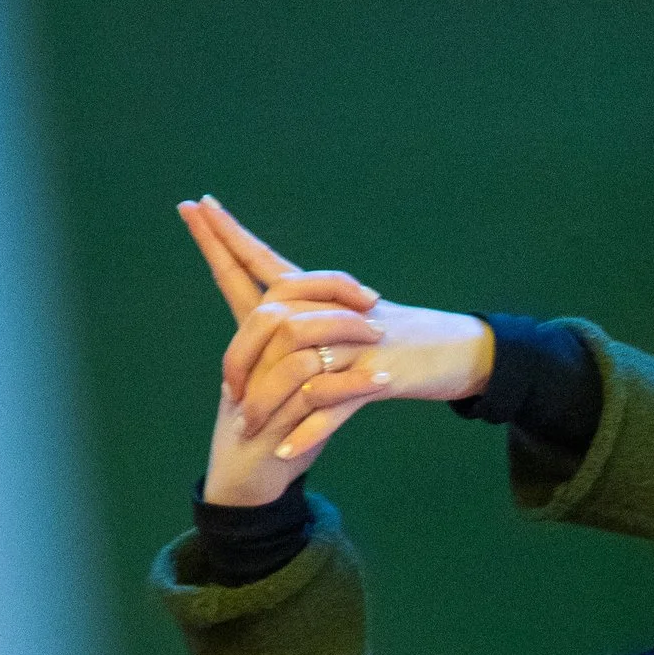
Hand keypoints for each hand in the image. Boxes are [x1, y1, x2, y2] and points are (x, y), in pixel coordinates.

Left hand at [180, 196, 496, 499]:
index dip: (229, 235)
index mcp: (322, 297)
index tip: (195, 204)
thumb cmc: (403, 337)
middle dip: (239, 356)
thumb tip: (264, 316)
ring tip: (249, 434)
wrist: (458, 349)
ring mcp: (352, 344)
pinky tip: (287, 450)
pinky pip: (333, 405)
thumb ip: (308, 315)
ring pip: (294, 367)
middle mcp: (331, 312)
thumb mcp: (352, 319)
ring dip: (268, 405)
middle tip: (228, 390)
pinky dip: (308, 430)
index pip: (265, 260)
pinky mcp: (374, 376)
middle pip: (268, 320)